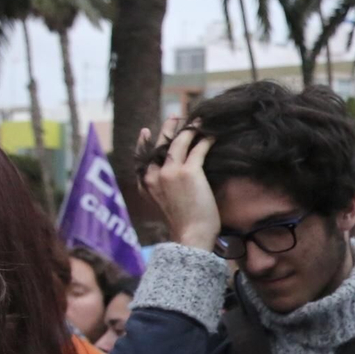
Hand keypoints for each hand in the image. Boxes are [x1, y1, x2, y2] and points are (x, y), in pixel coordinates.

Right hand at [137, 119, 221, 250]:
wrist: (191, 236)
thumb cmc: (184, 226)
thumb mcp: (164, 206)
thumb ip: (163, 191)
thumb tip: (174, 181)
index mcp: (146, 185)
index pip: (142, 158)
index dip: (143, 143)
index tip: (146, 132)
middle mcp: (154, 175)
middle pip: (159, 145)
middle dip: (167, 129)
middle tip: (175, 117)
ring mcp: (170, 172)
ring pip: (179, 143)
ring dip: (189, 129)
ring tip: (198, 121)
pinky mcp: (188, 172)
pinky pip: (198, 149)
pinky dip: (205, 140)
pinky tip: (212, 135)